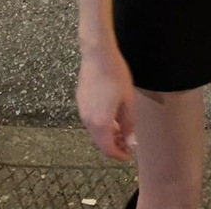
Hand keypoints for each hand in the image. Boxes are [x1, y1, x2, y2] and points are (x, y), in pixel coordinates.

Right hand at [76, 45, 136, 161]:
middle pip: (99, 142)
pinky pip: (90, 120)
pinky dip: (100, 124)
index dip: (119, 155)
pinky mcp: (80, 101)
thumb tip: (130, 141)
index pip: (108, 149)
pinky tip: (111, 115)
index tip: (128, 155)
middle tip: (127, 142)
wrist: (98, 55)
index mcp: (100, 123)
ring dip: (107, 134)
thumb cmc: (116, 76)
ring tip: (121, 128)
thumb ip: (129, 123)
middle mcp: (88, 120)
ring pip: (94, 131)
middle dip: (113, 145)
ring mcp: (82, 110)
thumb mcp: (128, 101)